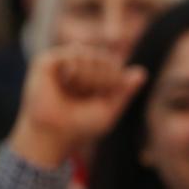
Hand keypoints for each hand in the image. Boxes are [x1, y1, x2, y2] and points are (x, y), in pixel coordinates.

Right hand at [8, 47, 145, 168]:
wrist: (55, 135)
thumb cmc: (81, 127)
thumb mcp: (110, 109)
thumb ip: (125, 91)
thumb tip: (142, 72)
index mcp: (93, 78)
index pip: (115, 64)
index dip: (117, 79)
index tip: (105, 97)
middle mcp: (78, 68)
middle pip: (106, 58)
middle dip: (105, 78)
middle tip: (89, 95)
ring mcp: (62, 64)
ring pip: (91, 54)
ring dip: (91, 75)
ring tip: (77, 90)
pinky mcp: (47, 62)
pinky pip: (73, 54)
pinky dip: (77, 69)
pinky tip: (69, 81)